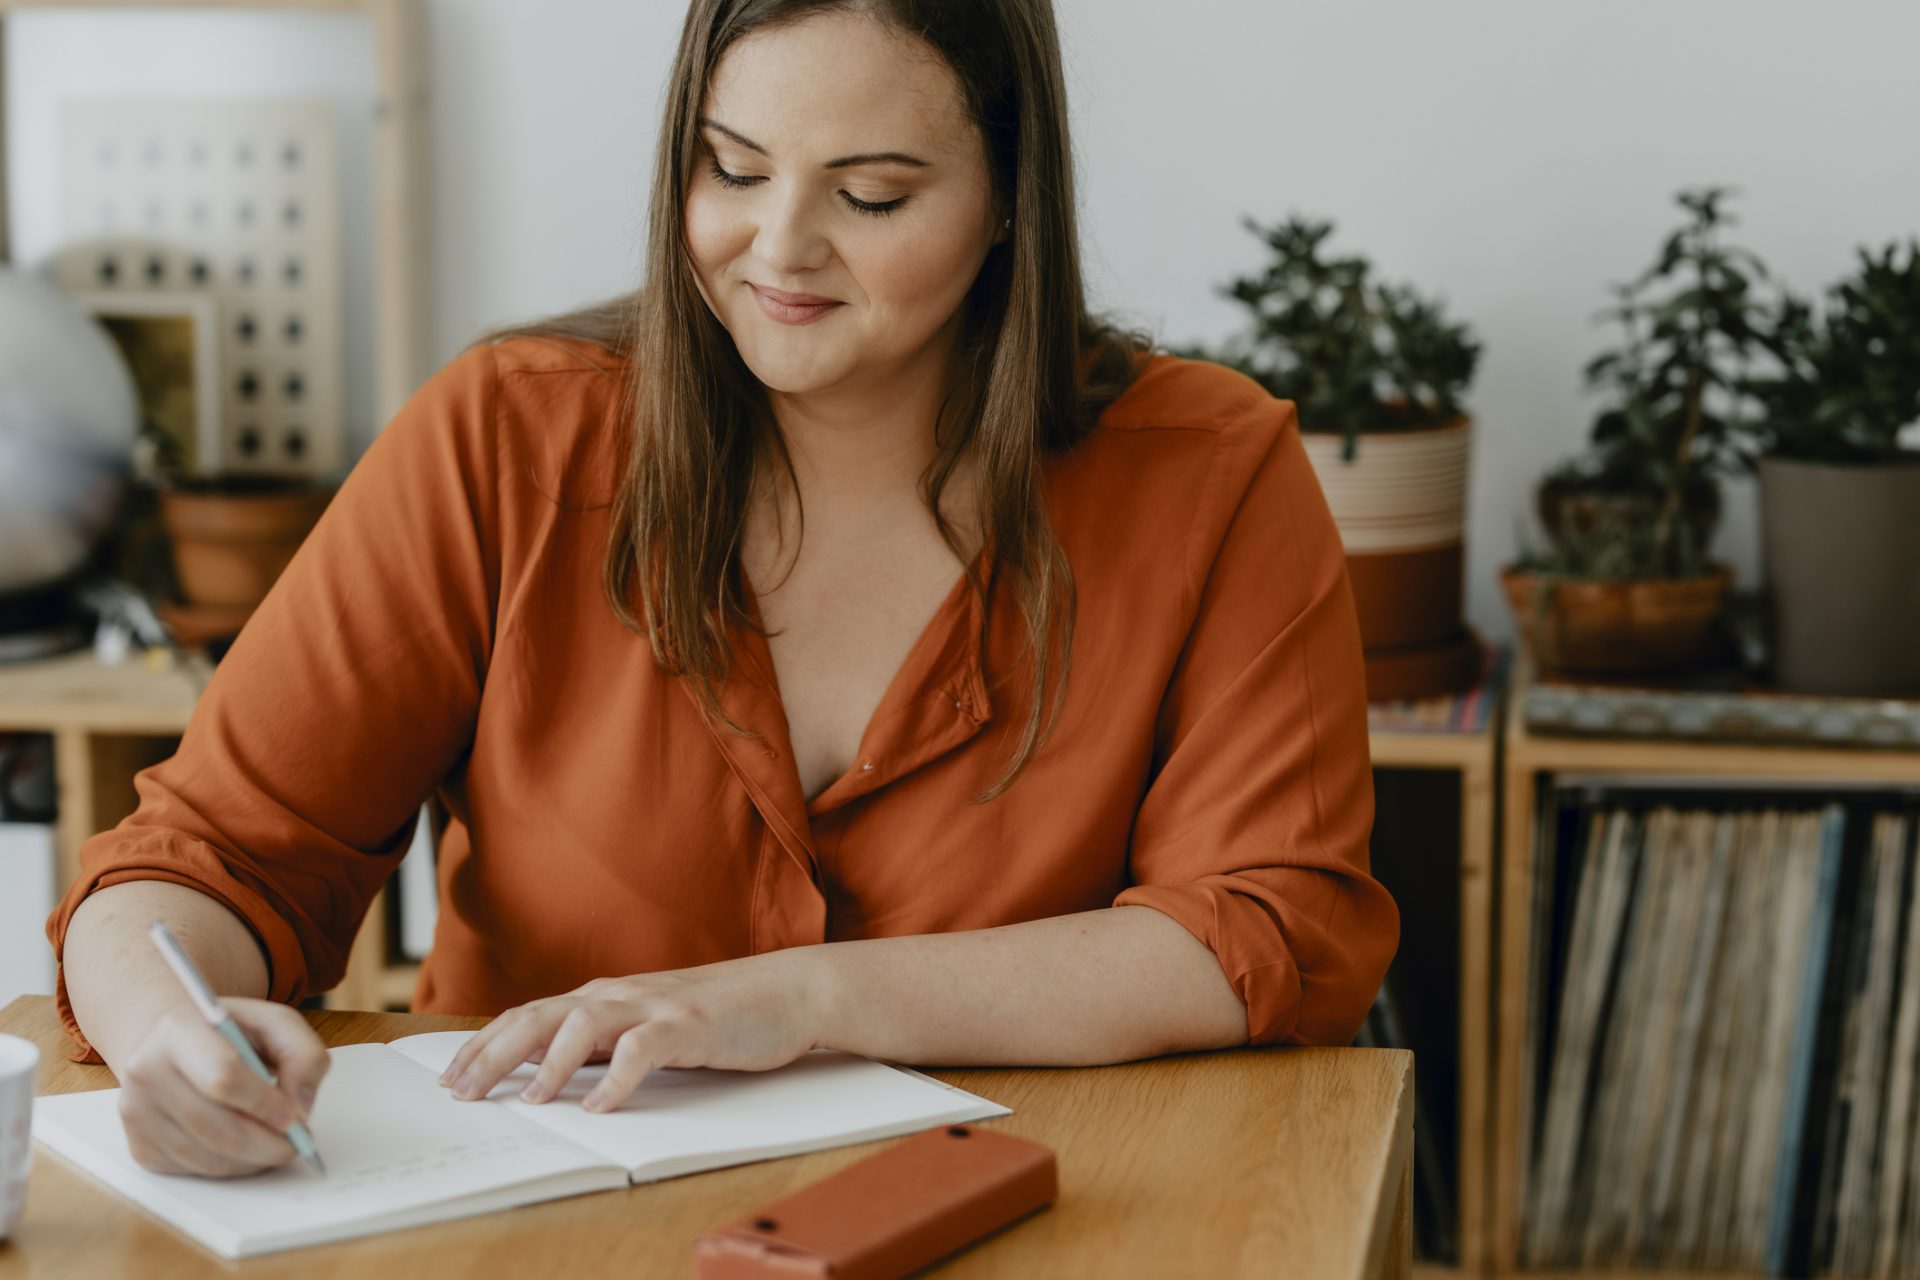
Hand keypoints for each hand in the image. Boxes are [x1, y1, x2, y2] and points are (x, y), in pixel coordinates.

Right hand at [115, 998, 329, 1177]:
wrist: (173, 1044)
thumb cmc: (229, 1033)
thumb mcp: (276, 1023)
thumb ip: (303, 1055)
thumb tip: (301, 1107)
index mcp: (178, 1029)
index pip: (222, 1077)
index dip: (264, 1103)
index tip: (294, 1117)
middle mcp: (146, 1071)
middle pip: (216, 1127)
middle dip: (266, 1143)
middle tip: (297, 1142)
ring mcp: (137, 1112)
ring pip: (207, 1157)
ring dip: (253, 1160)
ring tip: (276, 1143)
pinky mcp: (140, 1146)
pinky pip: (194, 1171)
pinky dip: (231, 1167)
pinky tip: (246, 1147)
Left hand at [437, 951, 827, 1112]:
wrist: (789, 991)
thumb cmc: (720, 1013)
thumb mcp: (650, 1025)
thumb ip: (607, 1041)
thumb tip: (556, 1072)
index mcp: (606, 996)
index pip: (530, 1015)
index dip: (485, 1044)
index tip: (452, 1076)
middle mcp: (620, 995)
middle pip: (540, 1016)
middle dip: (494, 1053)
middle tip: (461, 1091)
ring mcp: (654, 1006)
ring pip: (584, 1024)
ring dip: (551, 1063)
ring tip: (530, 1100)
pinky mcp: (690, 1025)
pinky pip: (644, 1049)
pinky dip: (619, 1078)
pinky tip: (602, 1106)